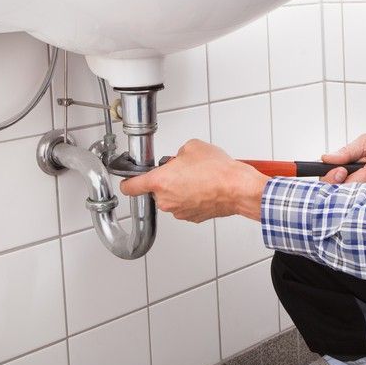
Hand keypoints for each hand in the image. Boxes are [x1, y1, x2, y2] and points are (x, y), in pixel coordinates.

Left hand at [119, 139, 268, 222]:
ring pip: (172, 198)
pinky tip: (205, 187)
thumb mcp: (192, 147)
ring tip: (198, 178)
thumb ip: (177, 154)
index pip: (130, 187)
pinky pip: (186, 205)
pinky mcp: (193, 217)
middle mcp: (166, 200)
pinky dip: (192, 197)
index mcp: (160, 181)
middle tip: (181, 170)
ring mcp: (179, 211)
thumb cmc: (218, 170)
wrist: (237, 188)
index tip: (128, 180)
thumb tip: (179, 159)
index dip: (128, 182)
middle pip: (156, 190)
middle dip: (165, 180)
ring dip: (180, 189)